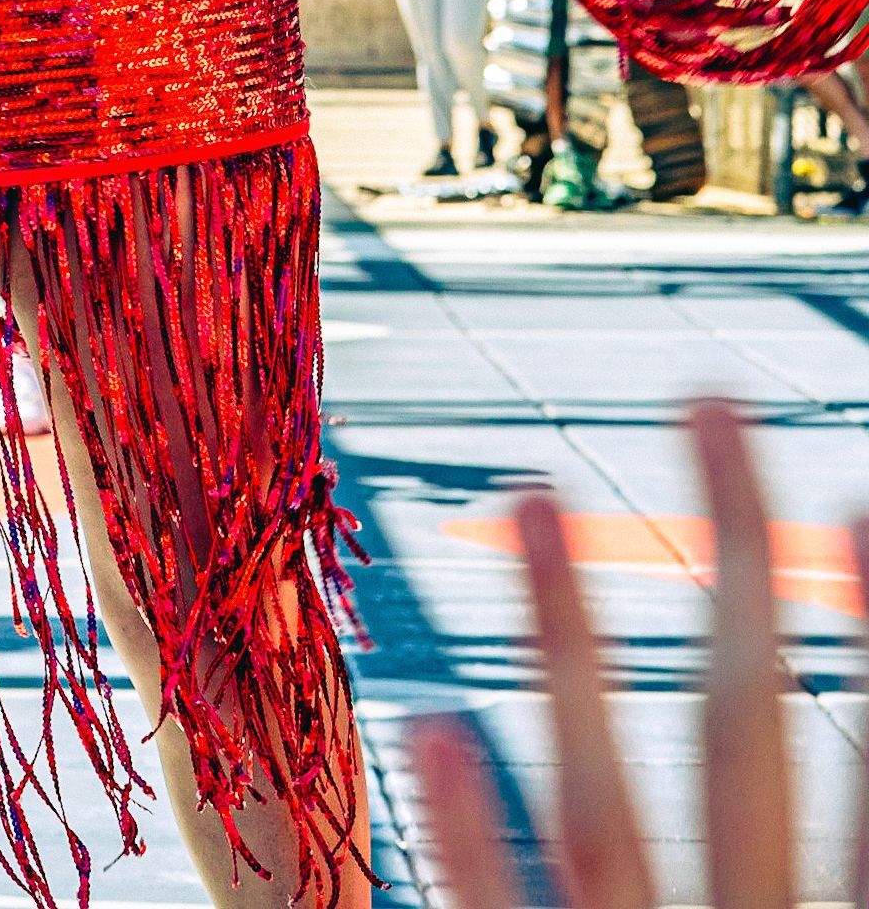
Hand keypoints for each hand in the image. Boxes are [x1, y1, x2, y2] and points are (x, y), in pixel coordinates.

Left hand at [412, 402, 865, 907]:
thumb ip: (818, 868)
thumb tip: (807, 754)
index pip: (865, 804)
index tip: (850, 504)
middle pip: (742, 743)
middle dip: (737, 567)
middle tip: (711, 398)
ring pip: (602, 812)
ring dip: (565, 641)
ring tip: (532, 491)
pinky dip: (467, 832)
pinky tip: (433, 724)